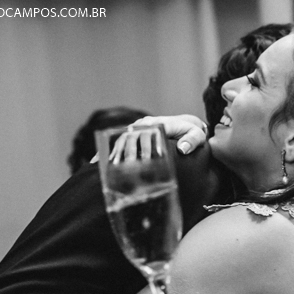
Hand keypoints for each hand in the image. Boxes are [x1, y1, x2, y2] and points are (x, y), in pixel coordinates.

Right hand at [91, 115, 207, 163]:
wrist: (185, 126)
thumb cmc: (192, 133)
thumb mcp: (197, 135)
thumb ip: (192, 141)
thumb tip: (183, 148)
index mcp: (159, 123)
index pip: (147, 133)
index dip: (143, 146)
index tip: (140, 159)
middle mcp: (144, 124)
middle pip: (131, 137)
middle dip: (126, 152)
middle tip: (122, 169)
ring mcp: (136, 128)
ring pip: (121, 140)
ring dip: (114, 154)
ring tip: (109, 170)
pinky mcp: (131, 135)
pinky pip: (116, 142)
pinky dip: (106, 152)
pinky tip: (95, 163)